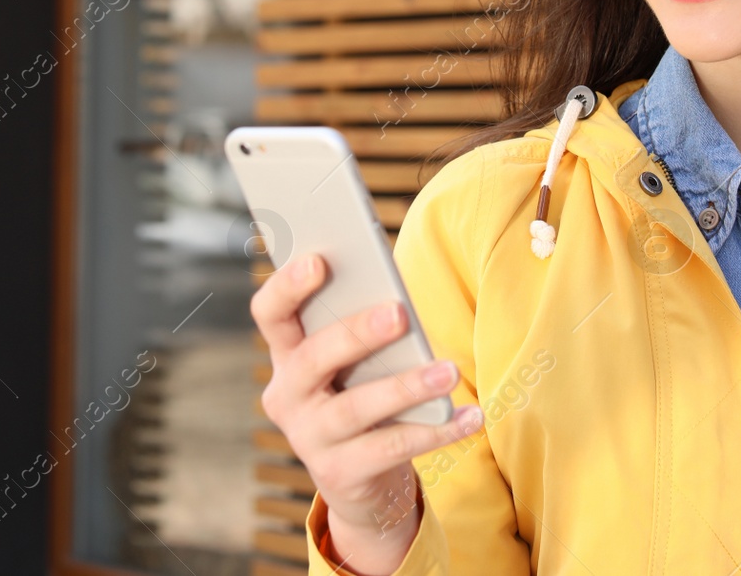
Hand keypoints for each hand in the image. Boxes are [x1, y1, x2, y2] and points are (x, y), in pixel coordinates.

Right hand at [251, 252, 484, 575]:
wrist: (361, 480)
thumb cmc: (362, 394)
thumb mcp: (354, 363)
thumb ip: (361, 331)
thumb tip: (397, 300)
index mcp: (286, 356)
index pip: (270, 314)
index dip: (287, 286)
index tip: (320, 260)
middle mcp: (288, 397)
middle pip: (313, 358)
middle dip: (356, 333)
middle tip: (399, 313)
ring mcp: (310, 438)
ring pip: (356, 408)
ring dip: (406, 386)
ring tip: (449, 371)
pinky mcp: (340, 474)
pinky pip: (392, 448)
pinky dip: (436, 431)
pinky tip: (470, 416)